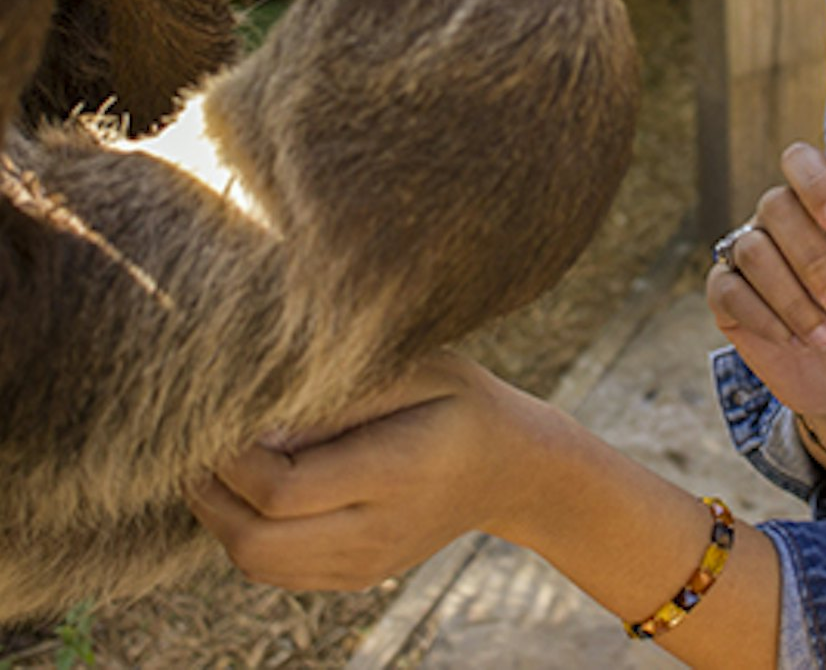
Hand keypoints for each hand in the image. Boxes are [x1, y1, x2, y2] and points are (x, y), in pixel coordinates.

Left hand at [187, 353, 521, 591]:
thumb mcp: (415, 368)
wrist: (509, 467)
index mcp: (394, 473)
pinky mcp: (355, 577)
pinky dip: (244, 535)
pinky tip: (249, 489)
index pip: (282, 490)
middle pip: (256, 544)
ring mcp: (365, 564)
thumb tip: (263, 423)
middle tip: (196, 441)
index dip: (233, 457)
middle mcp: (376, 532)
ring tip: (214, 462)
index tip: (220, 412)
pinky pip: (275, 572)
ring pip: (256, 565)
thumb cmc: (457, 400)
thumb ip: (343, 393)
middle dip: (209, 494)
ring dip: (219, 517)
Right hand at [706, 144, 825, 426]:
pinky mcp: (727, 296)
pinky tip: (791, 339)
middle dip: (812, 259)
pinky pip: (727, 288)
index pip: (800, 160)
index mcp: (822, 203)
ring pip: (751, 249)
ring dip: (792, 299)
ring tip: (824, 335)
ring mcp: (748, 256)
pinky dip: (763, 316)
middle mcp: (780, 222)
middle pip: (775, 206)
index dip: (813, 182)